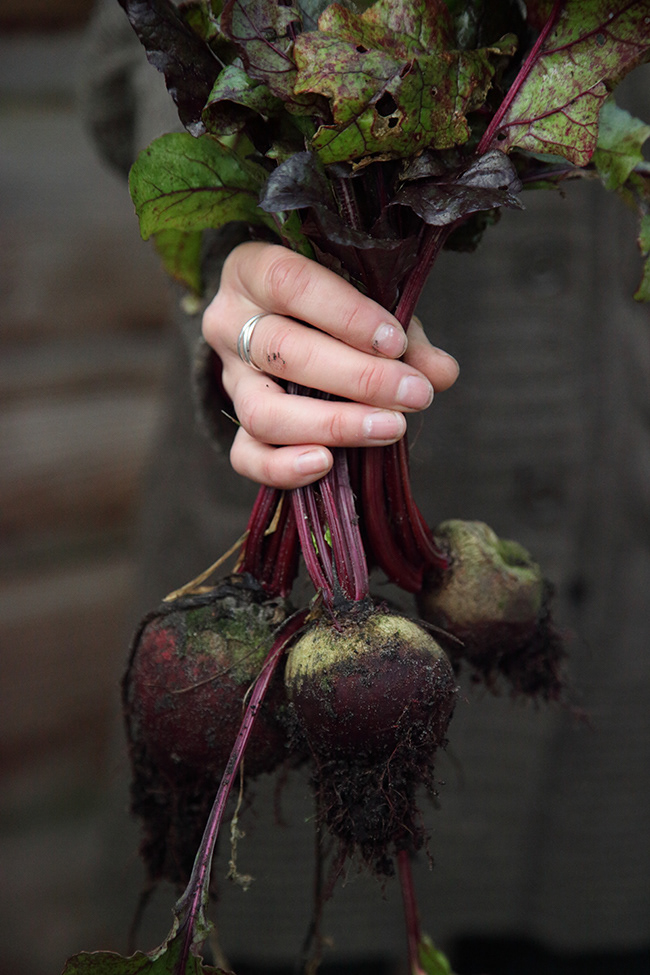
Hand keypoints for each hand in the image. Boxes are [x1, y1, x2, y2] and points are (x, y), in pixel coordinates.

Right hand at [202, 241, 458, 488]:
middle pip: (282, 352)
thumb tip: (440, 373)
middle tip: (414, 394)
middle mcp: (229, 323)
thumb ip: (403, 334)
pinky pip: (245, 455)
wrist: (289, 326)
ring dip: (331, 424)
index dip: (345, 315)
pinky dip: (283, 468)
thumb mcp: (368, 303)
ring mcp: (229, 379)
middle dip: (356, 377)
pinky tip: (327, 464)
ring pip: (263, 410)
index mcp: (253, 271)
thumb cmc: (334, 307)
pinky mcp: (234, 424)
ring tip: (389, 428)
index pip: (290, 284)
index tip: (395, 342)